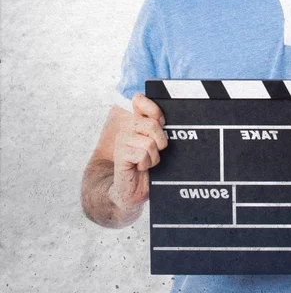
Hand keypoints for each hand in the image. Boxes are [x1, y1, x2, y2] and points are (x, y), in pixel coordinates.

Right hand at [109, 94, 167, 210]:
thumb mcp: (159, 146)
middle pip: (152, 124)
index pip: (140, 101)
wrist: (133, 190)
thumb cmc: (149, 167)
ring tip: (147, 162)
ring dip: (154, 157)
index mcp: (138, 123)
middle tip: (157, 152)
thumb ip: (161, 130)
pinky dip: (147, 164)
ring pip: (149, 142)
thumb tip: (169, 117)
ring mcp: (122, 141)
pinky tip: (140, 168)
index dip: (152, 108)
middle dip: (161, 141)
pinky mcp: (120, 154)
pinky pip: (142, 154)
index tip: (161, 120)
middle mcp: (128, 129)